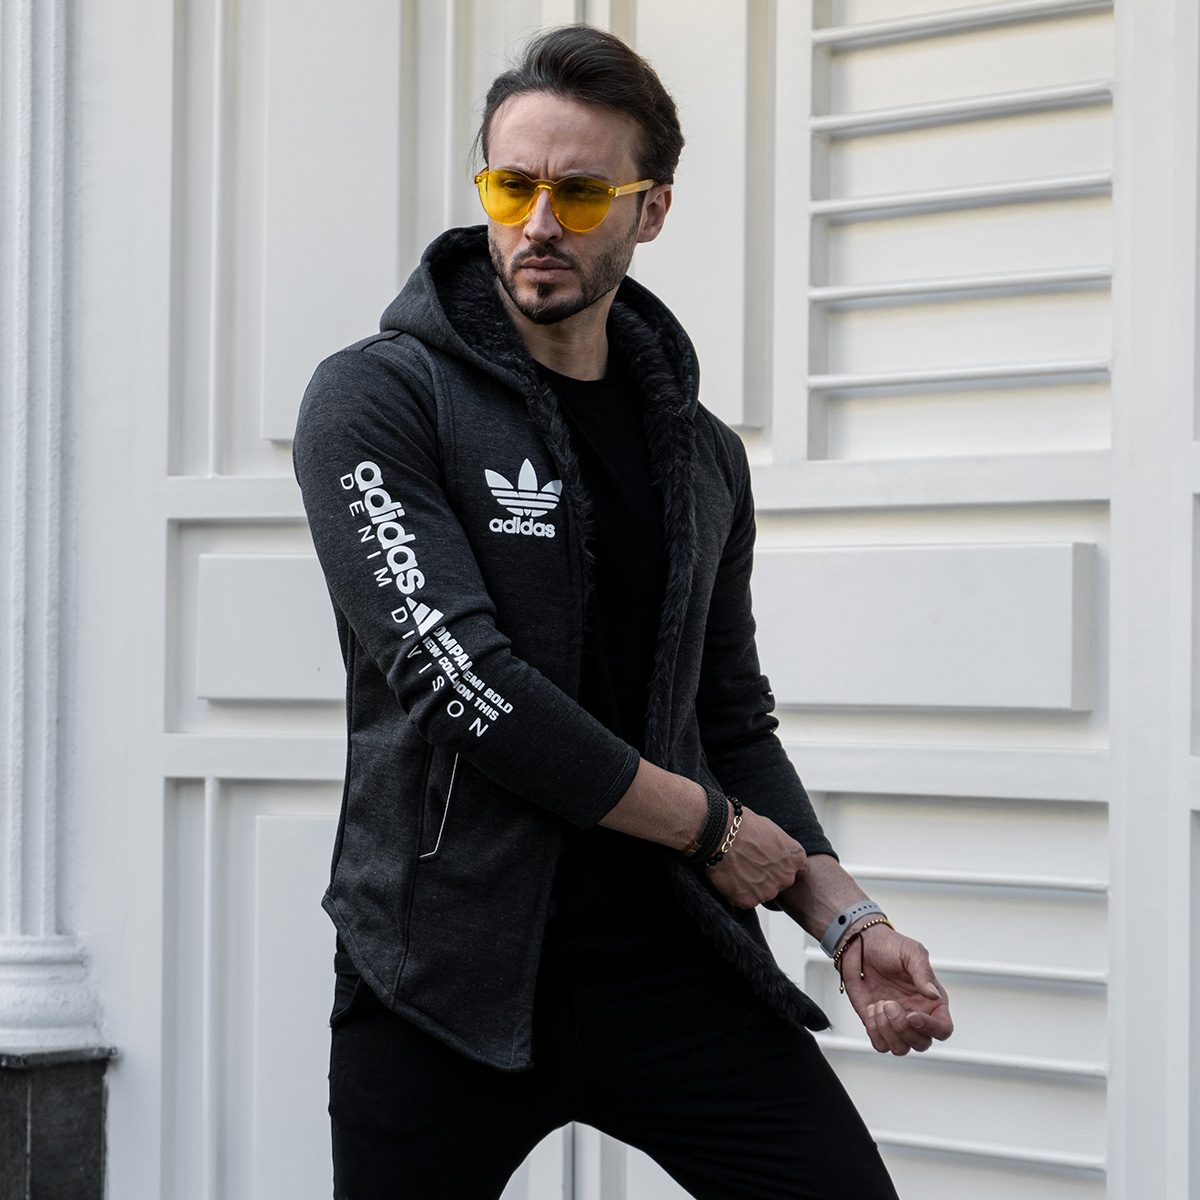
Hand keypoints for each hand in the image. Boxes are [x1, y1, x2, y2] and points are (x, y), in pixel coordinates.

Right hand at [705, 807, 807, 908]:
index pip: (796, 869)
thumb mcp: (773, 830)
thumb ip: (782, 849)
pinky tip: (729, 876)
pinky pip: (745, 899)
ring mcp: (768, 891)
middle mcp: (786, 878)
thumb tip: (777, 854)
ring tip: (737, 868)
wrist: (720, 833)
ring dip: (752, 885)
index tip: (770, 860)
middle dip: (767, 876)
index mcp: (796, 859)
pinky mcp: (749, 901)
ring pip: (762, 892)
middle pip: (779, 882)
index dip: (780, 864)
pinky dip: (737, 891)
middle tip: (750, 863)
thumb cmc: (744, 826)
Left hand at [839, 923, 952, 1054]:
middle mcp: (917, 1015)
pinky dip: (874, 1031)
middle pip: (921, 1044)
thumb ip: (923, 973)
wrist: (859, 945)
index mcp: (932, 1001)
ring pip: (901, 1049)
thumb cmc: (889, 946)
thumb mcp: (910, 952)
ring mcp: (897, 1022)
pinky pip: (880, 1045)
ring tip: (880, 1004)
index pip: (943, 1029)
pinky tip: (871, 1008)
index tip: (912, 1015)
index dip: (930, 1028)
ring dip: (887, 1030)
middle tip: (889, 1004)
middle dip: (903, 1028)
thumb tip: (934, 994)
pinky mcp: (877, 1024)